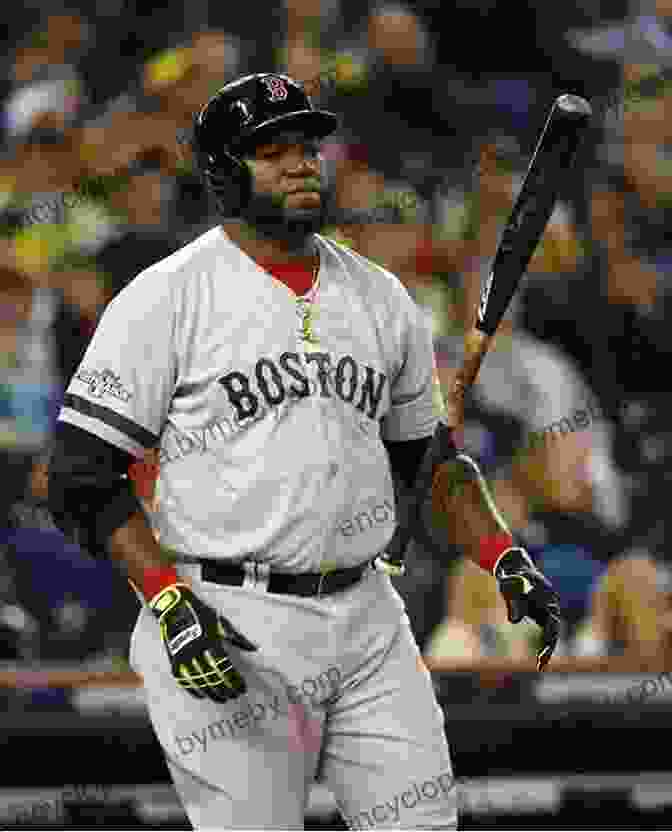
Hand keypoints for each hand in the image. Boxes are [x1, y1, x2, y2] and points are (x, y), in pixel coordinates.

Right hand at [149, 583, 257, 701]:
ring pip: (198, 682)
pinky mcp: (173, 659)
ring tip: (222, 699)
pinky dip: (192, 690)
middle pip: (212, 678)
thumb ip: (237, 637)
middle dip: (225, 690)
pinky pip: (182, 680)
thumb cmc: (201, 612)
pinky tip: (202, 696)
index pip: (224, 667)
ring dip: (211, 693)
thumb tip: (254, 649)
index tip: (242, 688)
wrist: (173, 606)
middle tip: (234, 695)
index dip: (234, 680)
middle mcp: (195, 650)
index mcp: (209, 640)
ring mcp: (182, 656)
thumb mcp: (221, 621)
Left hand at [494, 547, 561, 671]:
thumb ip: (513, 601)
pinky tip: (539, 661)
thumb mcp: (507, 585)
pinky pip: (546, 630)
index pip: (552, 619)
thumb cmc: (510, 575)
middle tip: (541, 663)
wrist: (512, 565)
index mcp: (547, 595)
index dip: (549, 636)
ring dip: (547, 647)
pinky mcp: (542, 613)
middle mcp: (551, 602)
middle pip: (554, 628)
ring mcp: (547, 608)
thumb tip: (514, 621)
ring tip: (540, 664)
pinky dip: (545, 644)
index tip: (544, 647)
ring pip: (551, 631)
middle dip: (549, 646)